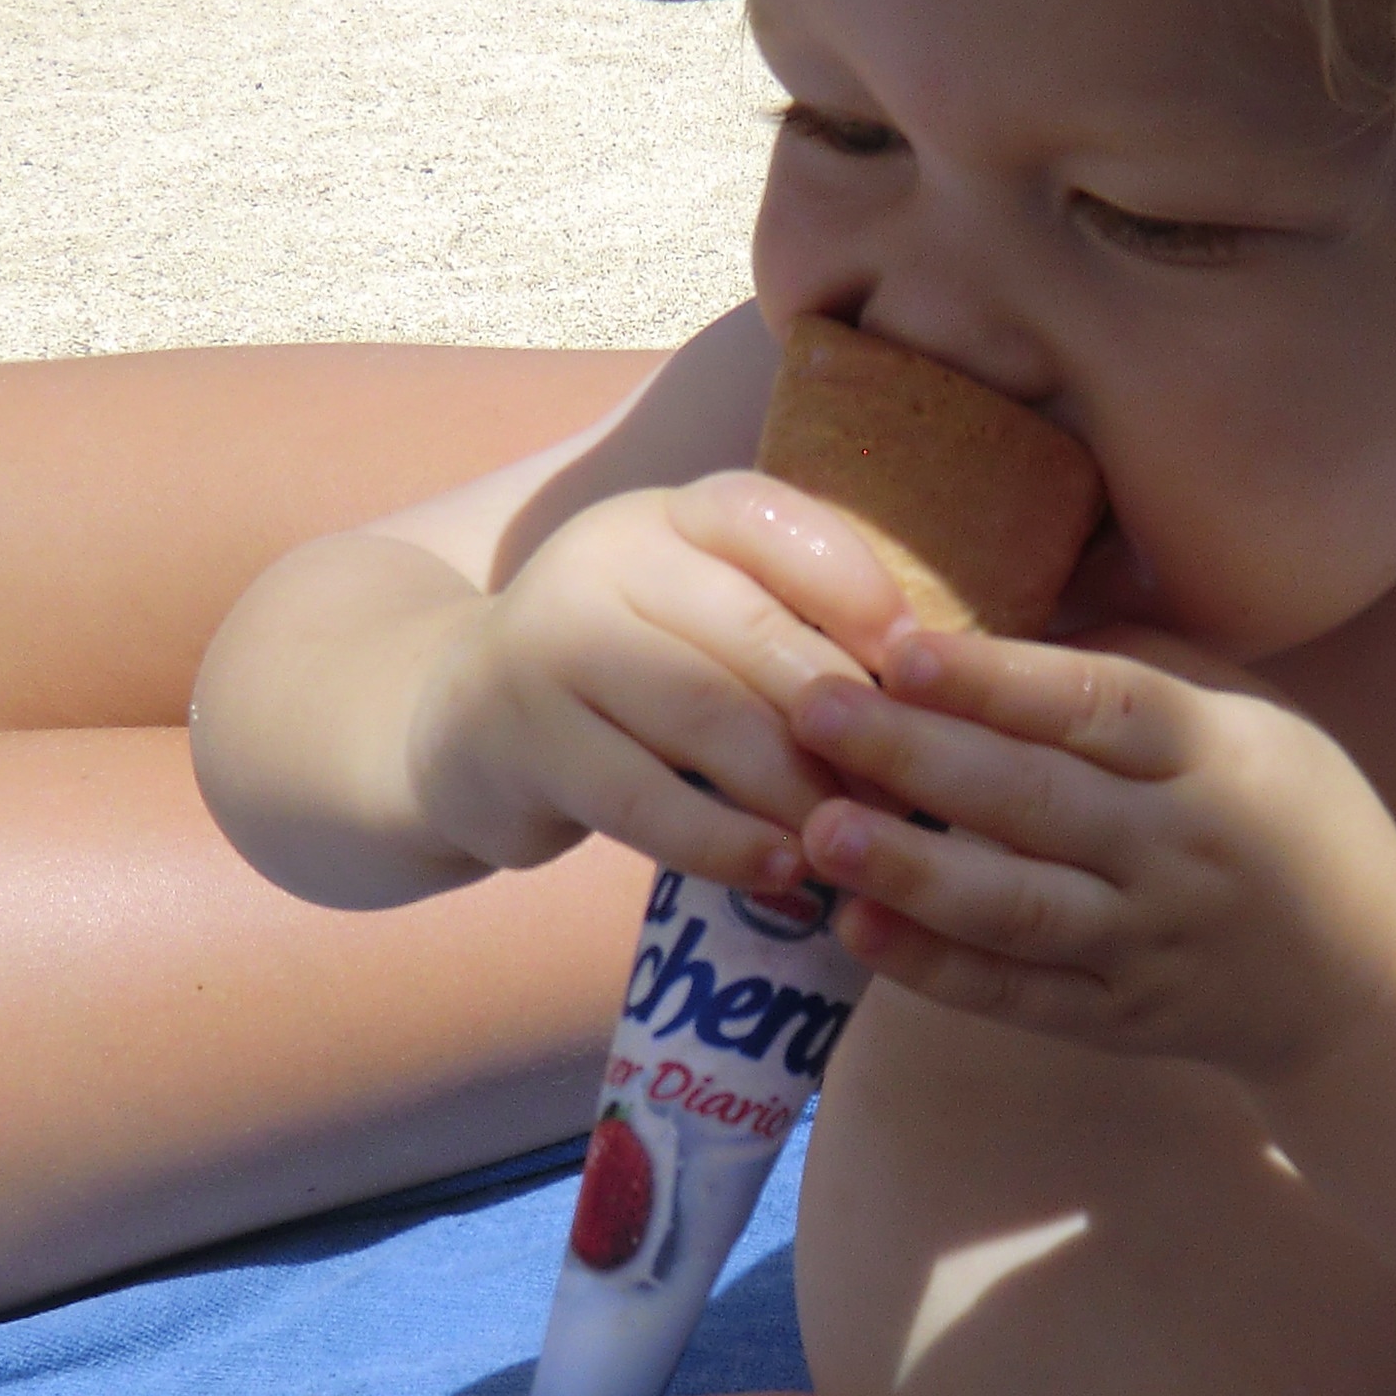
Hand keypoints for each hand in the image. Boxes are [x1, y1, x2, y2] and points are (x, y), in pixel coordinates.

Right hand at [404, 472, 919, 890]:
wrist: (455, 723)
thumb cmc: (627, 681)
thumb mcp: (702, 626)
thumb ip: (792, 634)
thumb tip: (940, 702)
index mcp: (670, 516)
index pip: (773, 521)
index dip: (858, 592)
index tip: (927, 675)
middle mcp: (605, 557)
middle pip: (752, 631)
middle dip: (845, 722)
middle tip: (915, 797)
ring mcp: (551, 641)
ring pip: (704, 717)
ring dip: (796, 793)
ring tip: (859, 848)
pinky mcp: (520, 737)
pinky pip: (644, 798)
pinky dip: (725, 844)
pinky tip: (783, 879)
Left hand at [784, 628, 1395, 1080]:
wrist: (1365, 979)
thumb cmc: (1283, 813)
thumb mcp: (1247, 716)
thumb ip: (1136, 661)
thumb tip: (999, 587)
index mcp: (1217, 753)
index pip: (1098, 706)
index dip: (997, 678)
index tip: (900, 646)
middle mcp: (1183, 848)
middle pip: (1038, 799)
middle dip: (918, 755)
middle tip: (811, 710)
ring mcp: (1150, 942)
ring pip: (1018, 907)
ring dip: (912, 868)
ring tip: (817, 832)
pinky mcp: (1121, 1020)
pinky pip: (1018, 996)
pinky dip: (936, 967)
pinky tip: (857, 927)